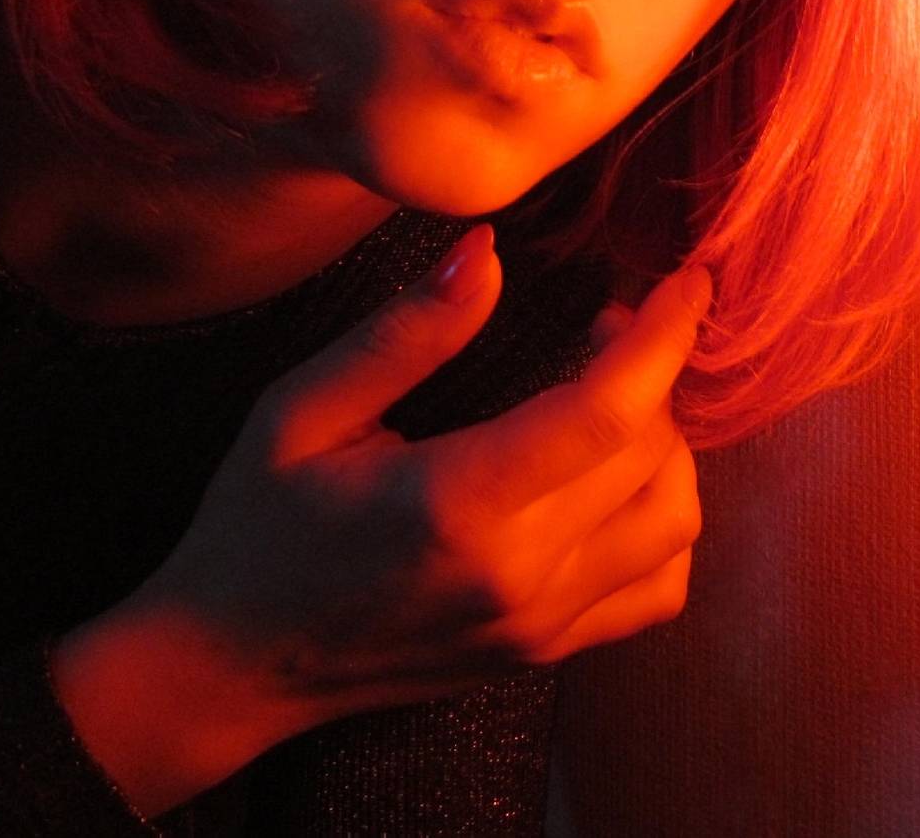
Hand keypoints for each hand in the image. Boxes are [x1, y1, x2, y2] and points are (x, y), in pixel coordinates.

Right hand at [131, 225, 710, 735]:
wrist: (230, 668)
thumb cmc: (258, 526)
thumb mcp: (301, 410)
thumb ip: (406, 332)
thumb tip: (489, 251)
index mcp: (457, 503)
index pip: (608, 410)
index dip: (665, 334)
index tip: (688, 279)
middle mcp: (519, 574)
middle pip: (652, 456)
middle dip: (654, 369)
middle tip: (603, 324)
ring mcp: (540, 626)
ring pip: (675, 524)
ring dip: (670, 446)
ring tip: (614, 398)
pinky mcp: (546, 654)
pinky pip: (658, 590)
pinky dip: (666, 525)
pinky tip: (616, 481)